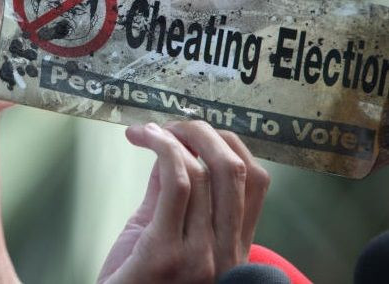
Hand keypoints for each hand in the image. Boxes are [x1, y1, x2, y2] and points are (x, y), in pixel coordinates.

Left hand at [97, 121, 269, 283]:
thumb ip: (171, 194)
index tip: (197, 132)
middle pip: (235, 169)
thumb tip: (173, 148)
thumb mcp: (161, 232)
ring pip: (203, 172)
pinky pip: (176, 183)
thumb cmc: (136, 279)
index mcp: (234, 246)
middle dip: (204, 132)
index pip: (256, 182)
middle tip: (173, 124)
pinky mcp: (167, 253)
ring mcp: (201, 255)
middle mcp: (227, 252)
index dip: (230, 144)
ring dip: (174, 136)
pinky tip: (143, 138)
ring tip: (149, 131)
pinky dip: (161, 149)